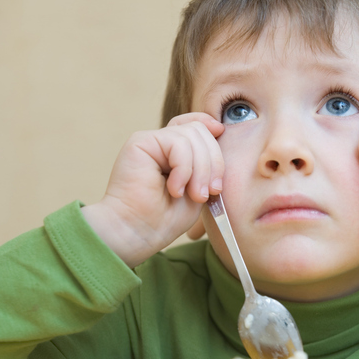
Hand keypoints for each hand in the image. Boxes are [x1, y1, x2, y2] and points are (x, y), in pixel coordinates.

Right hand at [82, 113, 224, 266]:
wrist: (136, 233)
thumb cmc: (165, 218)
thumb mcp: (198, 188)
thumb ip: (207, 161)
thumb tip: (218, 128)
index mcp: (173, 152)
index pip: (196, 125)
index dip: (211, 129)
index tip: (222, 140)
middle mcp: (161, 142)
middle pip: (198, 130)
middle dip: (214, 162)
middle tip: (210, 193)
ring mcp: (150, 140)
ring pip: (191, 135)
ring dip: (201, 170)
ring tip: (194, 195)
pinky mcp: (139, 142)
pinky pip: (177, 143)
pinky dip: (184, 169)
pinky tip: (175, 189)